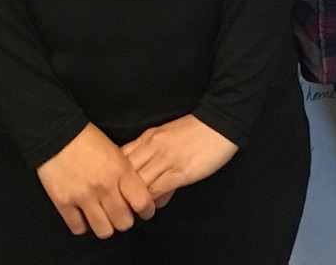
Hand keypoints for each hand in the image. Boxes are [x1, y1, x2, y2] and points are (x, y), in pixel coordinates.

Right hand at [37, 124, 156, 237]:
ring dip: (106, 226)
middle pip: (123, 222)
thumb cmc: (89, 140)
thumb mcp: (116, 152)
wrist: (57, 133)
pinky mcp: (64, 203)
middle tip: (120, 214)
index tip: (144, 212)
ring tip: (103, 218)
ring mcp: (83, 196)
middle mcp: (104, 187)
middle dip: (125, 221)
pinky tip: (84, 217)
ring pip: (103, 230)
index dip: (146, 211)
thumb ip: (126, 174)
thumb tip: (134, 196)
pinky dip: (83, 226)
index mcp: (120, 170)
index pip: (142, 203)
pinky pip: (79, 228)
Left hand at [120, 114, 238, 204]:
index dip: (115, 176)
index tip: (115, 190)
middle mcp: (151, 147)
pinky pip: (156, 190)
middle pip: (124, 173)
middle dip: (120, 191)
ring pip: (138, 183)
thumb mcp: (168, 139)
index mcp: (148, 138)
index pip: (120, 158)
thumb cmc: (196, 132)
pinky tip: (152, 208)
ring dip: (134, 200)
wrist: (220, 123)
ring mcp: (164, 160)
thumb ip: (155, 160)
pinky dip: (151, 202)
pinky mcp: (178, 172)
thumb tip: (150, 189)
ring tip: (134, 212)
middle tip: (121, 206)